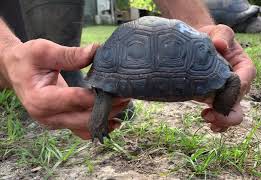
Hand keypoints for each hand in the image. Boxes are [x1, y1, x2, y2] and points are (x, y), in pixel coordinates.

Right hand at [0, 39, 129, 138]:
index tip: (118, 88)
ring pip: (86, 127)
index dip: (98, 96)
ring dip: (106, 118)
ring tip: (124, 103)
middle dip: (107, 108)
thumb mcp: (44, 51)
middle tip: (127, 96)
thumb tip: (96, 51)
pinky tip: (115, 119)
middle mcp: (47, 117)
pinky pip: (83, 130)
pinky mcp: (62, 122)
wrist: (15, 71)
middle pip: (84, 118)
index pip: (75, 101)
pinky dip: (99, 126)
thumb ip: (69, 54)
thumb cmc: (27, 60)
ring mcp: (55, 123)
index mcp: (40, 100)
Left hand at [197, 25, 255, 131]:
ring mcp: (227, 95)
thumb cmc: (213, 37)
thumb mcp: (220, 31)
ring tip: (206, 118)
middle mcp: (239, 84)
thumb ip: (223, 35)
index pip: (244, 80)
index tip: (219, 89)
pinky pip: (221, 116)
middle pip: (239, 104)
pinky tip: (207, 120)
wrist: (200, 44)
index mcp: (244, 68)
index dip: (234, 88)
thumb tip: (219, 45)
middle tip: (209, 113)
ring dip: (222, 121)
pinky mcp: (215, 100)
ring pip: (232, 114)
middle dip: (227, 113)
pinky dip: (217, 122)